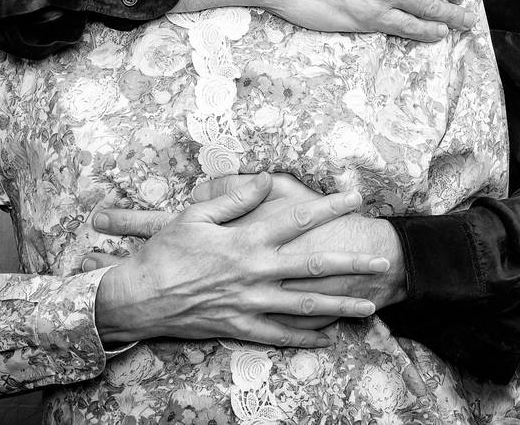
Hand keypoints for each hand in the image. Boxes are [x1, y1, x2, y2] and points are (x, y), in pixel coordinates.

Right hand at [87, 173, 389, 347]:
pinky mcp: (239, 327)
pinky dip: (304, 339)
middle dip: (351, 264)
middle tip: (382, 263)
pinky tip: (328, 339)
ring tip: (369, 308)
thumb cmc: (165, 252)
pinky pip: (278, 336)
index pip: (297, 219)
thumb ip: (234, 199)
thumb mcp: (196, 216)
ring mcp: (249, 303)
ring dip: (340, 307)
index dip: (329, 207)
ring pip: (304, 307)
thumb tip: (265, 178)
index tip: (356, 197)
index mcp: (246, 241)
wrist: (137, 297)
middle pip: (313, 267)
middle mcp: (255, 273)